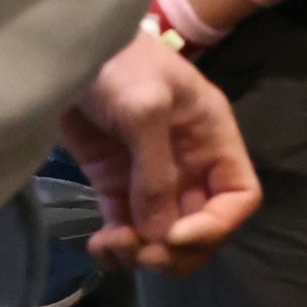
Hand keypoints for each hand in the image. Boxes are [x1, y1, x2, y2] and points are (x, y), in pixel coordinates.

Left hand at [57, 29, 259, 275]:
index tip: (177, 235)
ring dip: (143, 254)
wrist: (67, 52)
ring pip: (164, 237)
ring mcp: (150, 179)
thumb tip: (160, 235)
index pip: (239, 196)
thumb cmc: (119, 65)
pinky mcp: (115, 188)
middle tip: (143, 254)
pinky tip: (100, 245)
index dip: (218, 225)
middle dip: (177, 250)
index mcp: (211, 139)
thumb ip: (155, 171)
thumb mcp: (144, 107)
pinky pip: (128, 233)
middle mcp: (189, 165)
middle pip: (203, 227)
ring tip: (112, 244)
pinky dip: (117, 250)